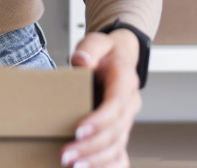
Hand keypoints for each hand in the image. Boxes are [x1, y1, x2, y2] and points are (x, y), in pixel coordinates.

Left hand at [61, 29, 141, 167]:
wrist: (120, 58)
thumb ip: (90, 49)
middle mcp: (130, 104)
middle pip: (115, 132)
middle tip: (66, 156)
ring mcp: (127, 121)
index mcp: (125, 82)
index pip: (116, 106)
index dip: (99, 121)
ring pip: (117, 147)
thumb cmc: (106, 53)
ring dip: (96, 161)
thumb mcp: (97, 42)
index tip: (78, 131)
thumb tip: (82, 61)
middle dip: (91, 147)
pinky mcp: (120, 132)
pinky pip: (119, 155)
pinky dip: (108, 166)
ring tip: (73, 167)